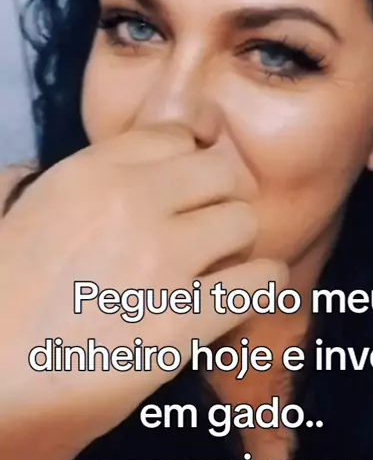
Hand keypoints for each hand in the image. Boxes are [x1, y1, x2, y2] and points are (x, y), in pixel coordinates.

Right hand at [0, 126, 286, 459]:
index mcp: (87, 172)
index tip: (184, 190)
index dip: (185, 164)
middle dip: (218, 198)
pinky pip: (261, 282)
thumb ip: (33, 182)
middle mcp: (132, 202)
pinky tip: (236, 299)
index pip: (174, 135)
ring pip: (244, 221)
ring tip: (216, 268)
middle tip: (204, 230)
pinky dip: (258, 288)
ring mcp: (162, 260)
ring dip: (235, 245)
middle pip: (221, 171)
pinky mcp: (184, 323)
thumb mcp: (5, 217)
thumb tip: (43, 173)